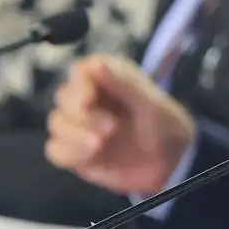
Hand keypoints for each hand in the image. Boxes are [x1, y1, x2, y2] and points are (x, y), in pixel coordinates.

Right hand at [44, 55, 195, 194]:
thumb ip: (124, 83)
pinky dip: (70, 153)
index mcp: (109, 77)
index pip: (80, 71)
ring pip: (57, 123)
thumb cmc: (166, 127)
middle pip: (63, 97)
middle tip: (110, 127)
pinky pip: (56, 150)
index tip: (89, 98)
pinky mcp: (75, 150)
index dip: (80, 84)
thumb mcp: (151, 105)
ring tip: (101, 143)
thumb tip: (95, 63)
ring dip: (76, 134)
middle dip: (80, 113)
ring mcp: (80, 125)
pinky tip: (93, 155)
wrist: (172, 165)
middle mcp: (90, 98)